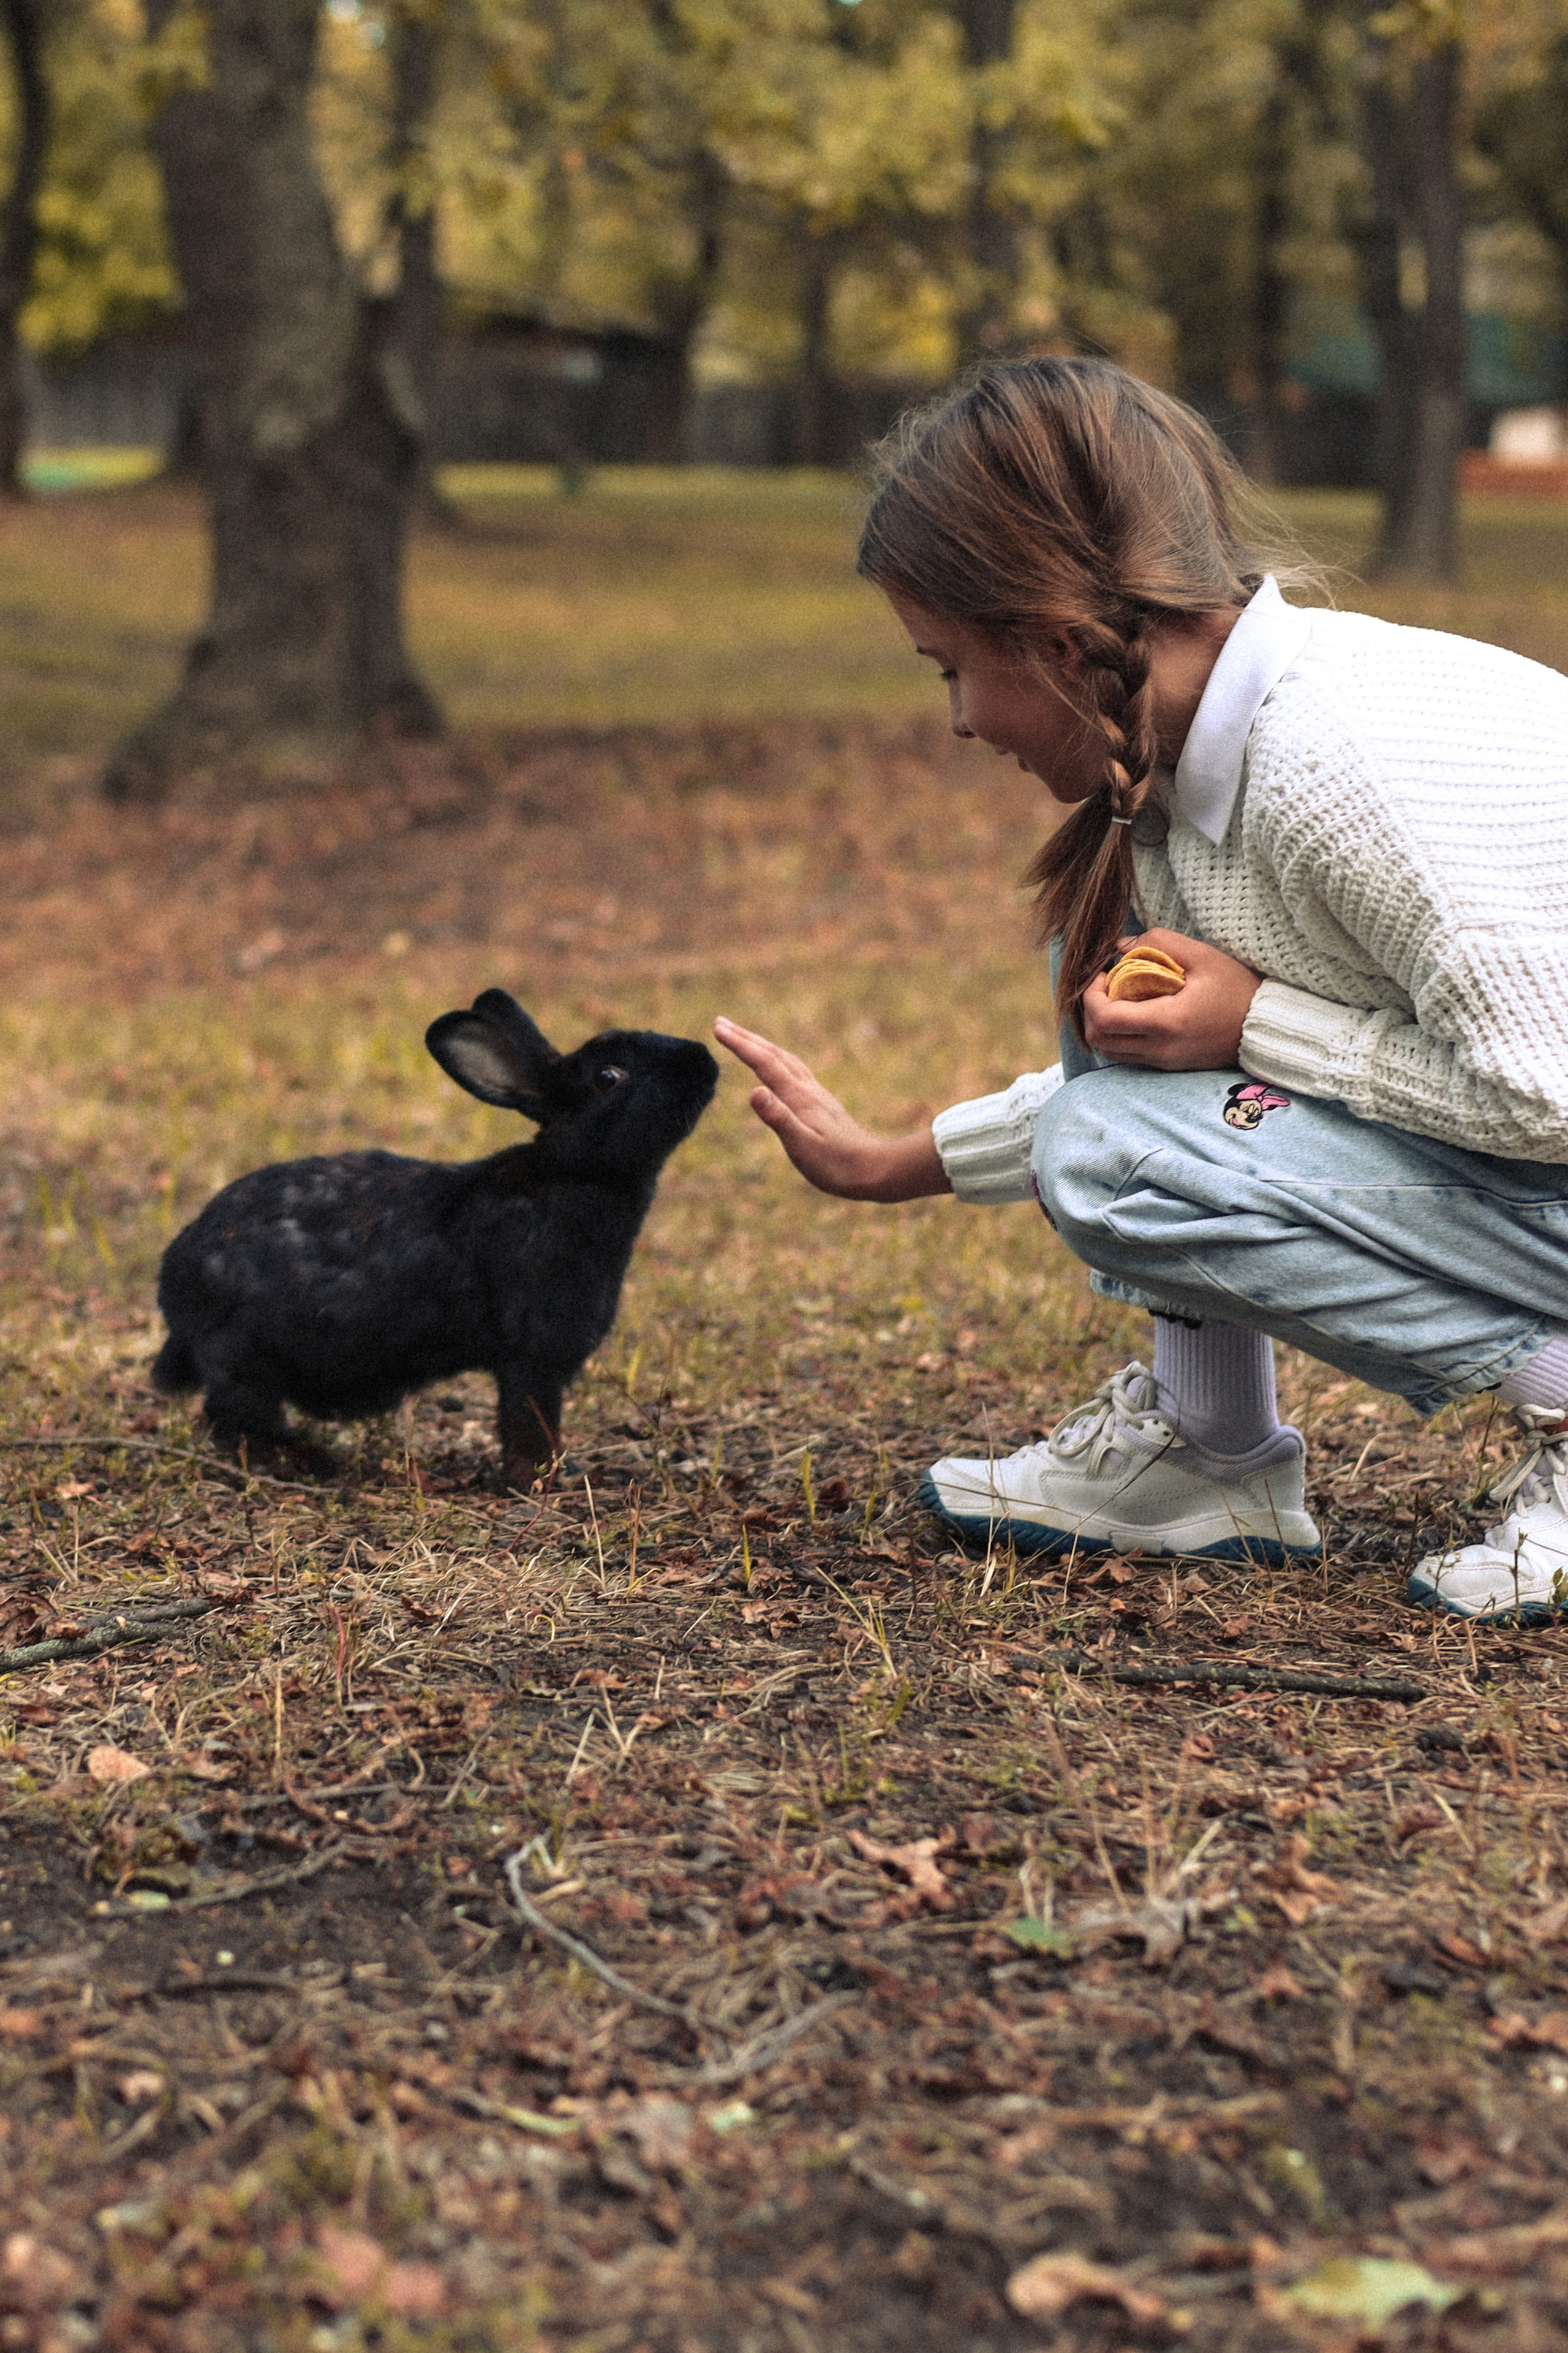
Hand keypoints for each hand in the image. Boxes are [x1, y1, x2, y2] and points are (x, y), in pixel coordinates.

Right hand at [713, 1017, 950, 1200]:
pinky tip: (780, 1069)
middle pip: (774, 1055)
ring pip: (786, 1060)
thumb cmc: (836, 1165)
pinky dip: (779, 1061)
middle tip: (720, 1022)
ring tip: (745, 1039)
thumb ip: (779, 1118)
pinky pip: (795, 1072)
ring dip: (763, 1046)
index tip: (718, 1028)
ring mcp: (817, 1095)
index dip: (740, 1045)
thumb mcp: (802, 1146)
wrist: (874, 1169)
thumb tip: (754, 1091)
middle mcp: (808, 1090)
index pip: (764, 1064)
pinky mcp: (822, 1104)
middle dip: (746, 1038)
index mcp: (799, 1098)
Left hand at [1081, 928, 1261, 1070]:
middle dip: (1091, 1010)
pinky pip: (1129, 1055)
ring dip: (1105, 1025)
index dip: (1090, 996)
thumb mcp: (1202, 956)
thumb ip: (1159, 943)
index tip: (1102, 975)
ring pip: (1110, 1051)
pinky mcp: (1169, 1066)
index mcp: (1166, 1022)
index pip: (1104, 1019)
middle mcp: (1160, 1049)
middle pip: (1099, 1040)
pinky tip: (1136, 1013)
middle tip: (1107, 986)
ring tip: (1120, 999)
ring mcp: (1164, 1062)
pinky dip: (1121, 1036)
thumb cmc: (1237, 988)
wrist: (1265, 1027)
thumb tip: (1121, 945)